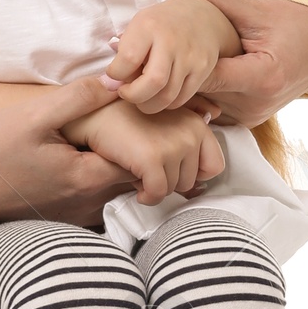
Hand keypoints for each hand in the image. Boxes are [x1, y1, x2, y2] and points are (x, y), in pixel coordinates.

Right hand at [0, 77, 136, 227]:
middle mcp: (89, 204)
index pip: (142, 162)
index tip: (129, 120)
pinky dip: (98, 182)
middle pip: (132, 178)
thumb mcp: (35, 115)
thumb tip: (116, 83)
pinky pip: (98, 201)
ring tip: (100, 142)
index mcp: (88, 178)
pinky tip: (81, 161)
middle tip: (118, 127)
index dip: (141, 138)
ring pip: (116, 190)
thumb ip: (79, 97)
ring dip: (114, 166)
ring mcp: (78, 215)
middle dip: (132, 152)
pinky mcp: (66, 219)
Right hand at [62, 101, 224, 204]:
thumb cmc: (125, 115)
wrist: (92, 112)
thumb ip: (189, 121)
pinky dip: (146, 197)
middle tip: (147, 167)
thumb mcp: (164, 111)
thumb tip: (215, 116)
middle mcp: (191, 133)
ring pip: (172, 190)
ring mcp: (173, 146)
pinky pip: (157, 194)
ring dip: (154, 187)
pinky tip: (136, 186)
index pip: (214, 166)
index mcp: (197, 123)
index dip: (192, 173)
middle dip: (168, 181)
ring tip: (138, 169)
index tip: (171, 169)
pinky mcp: (152, 159)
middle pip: (191, 181)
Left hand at [100, 0, 240, 113]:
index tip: (114, 75)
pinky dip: (166, 103)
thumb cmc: (160, 24)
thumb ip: (124, 50)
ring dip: (149, 104)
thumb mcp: (138, 25)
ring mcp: (190, 57)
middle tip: (126, 94)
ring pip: (168, 96)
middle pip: (152, 82)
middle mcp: (171, 41)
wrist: (201, 16)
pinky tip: (159, 95)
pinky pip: (182, 98)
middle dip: (134, 96)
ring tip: (141, 98)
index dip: (116, 74)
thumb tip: (110, 82)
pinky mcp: (204, 69)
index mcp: (149, 26)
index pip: (128, 59)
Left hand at [168, 0, 307, 127]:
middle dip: (179, 71)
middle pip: (201, 92)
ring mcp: (254, 116)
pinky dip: (204, 90)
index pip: (204, 76)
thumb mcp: (254, 7)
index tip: (158, 46)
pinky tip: (192, 72)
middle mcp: (257, 105)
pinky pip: (215, 107)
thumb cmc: (297, 21)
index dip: (179, 61)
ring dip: (188, 83)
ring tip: (171, 60)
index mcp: (262, 78)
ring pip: (205, 102)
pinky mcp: (250, 120)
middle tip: (155, 51)